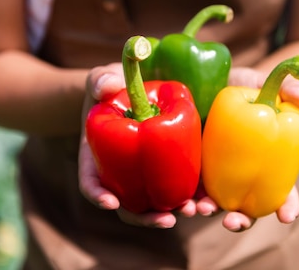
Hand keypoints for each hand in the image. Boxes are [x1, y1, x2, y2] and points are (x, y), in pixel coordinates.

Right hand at [78, 63, 194, 228]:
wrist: (133, 89)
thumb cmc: (112, 85)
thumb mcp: (102, 79)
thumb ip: (101, 80)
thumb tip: (107, 87)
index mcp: (97, 157)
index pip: (92, 182)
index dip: (99, 195)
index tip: (111, 203)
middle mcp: (119, 174)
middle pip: (127, 205)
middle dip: (145, 217)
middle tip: (166, 220)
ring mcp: (143, 175)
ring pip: (154, 204)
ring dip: (172, 213)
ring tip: (192, 212)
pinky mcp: (166, 170)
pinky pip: (176, 189)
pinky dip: (190, 199)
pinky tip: (205, 203)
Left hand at [190, 67, 298, 231]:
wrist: (205, 79)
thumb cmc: (242, 85)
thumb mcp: (263, 84)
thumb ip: (287, 89)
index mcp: (265, 163)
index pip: (281, 192)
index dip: (287, 206)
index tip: (287, 217)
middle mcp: (242, 174)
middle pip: (245, 208)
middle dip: (240, 221)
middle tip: (232, 221)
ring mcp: (216, 174)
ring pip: (216, 204)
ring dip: (210, 213)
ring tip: (202, 209)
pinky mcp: (192, 168)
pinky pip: (189, 191)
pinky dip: (187, 202)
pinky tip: (183, 203)